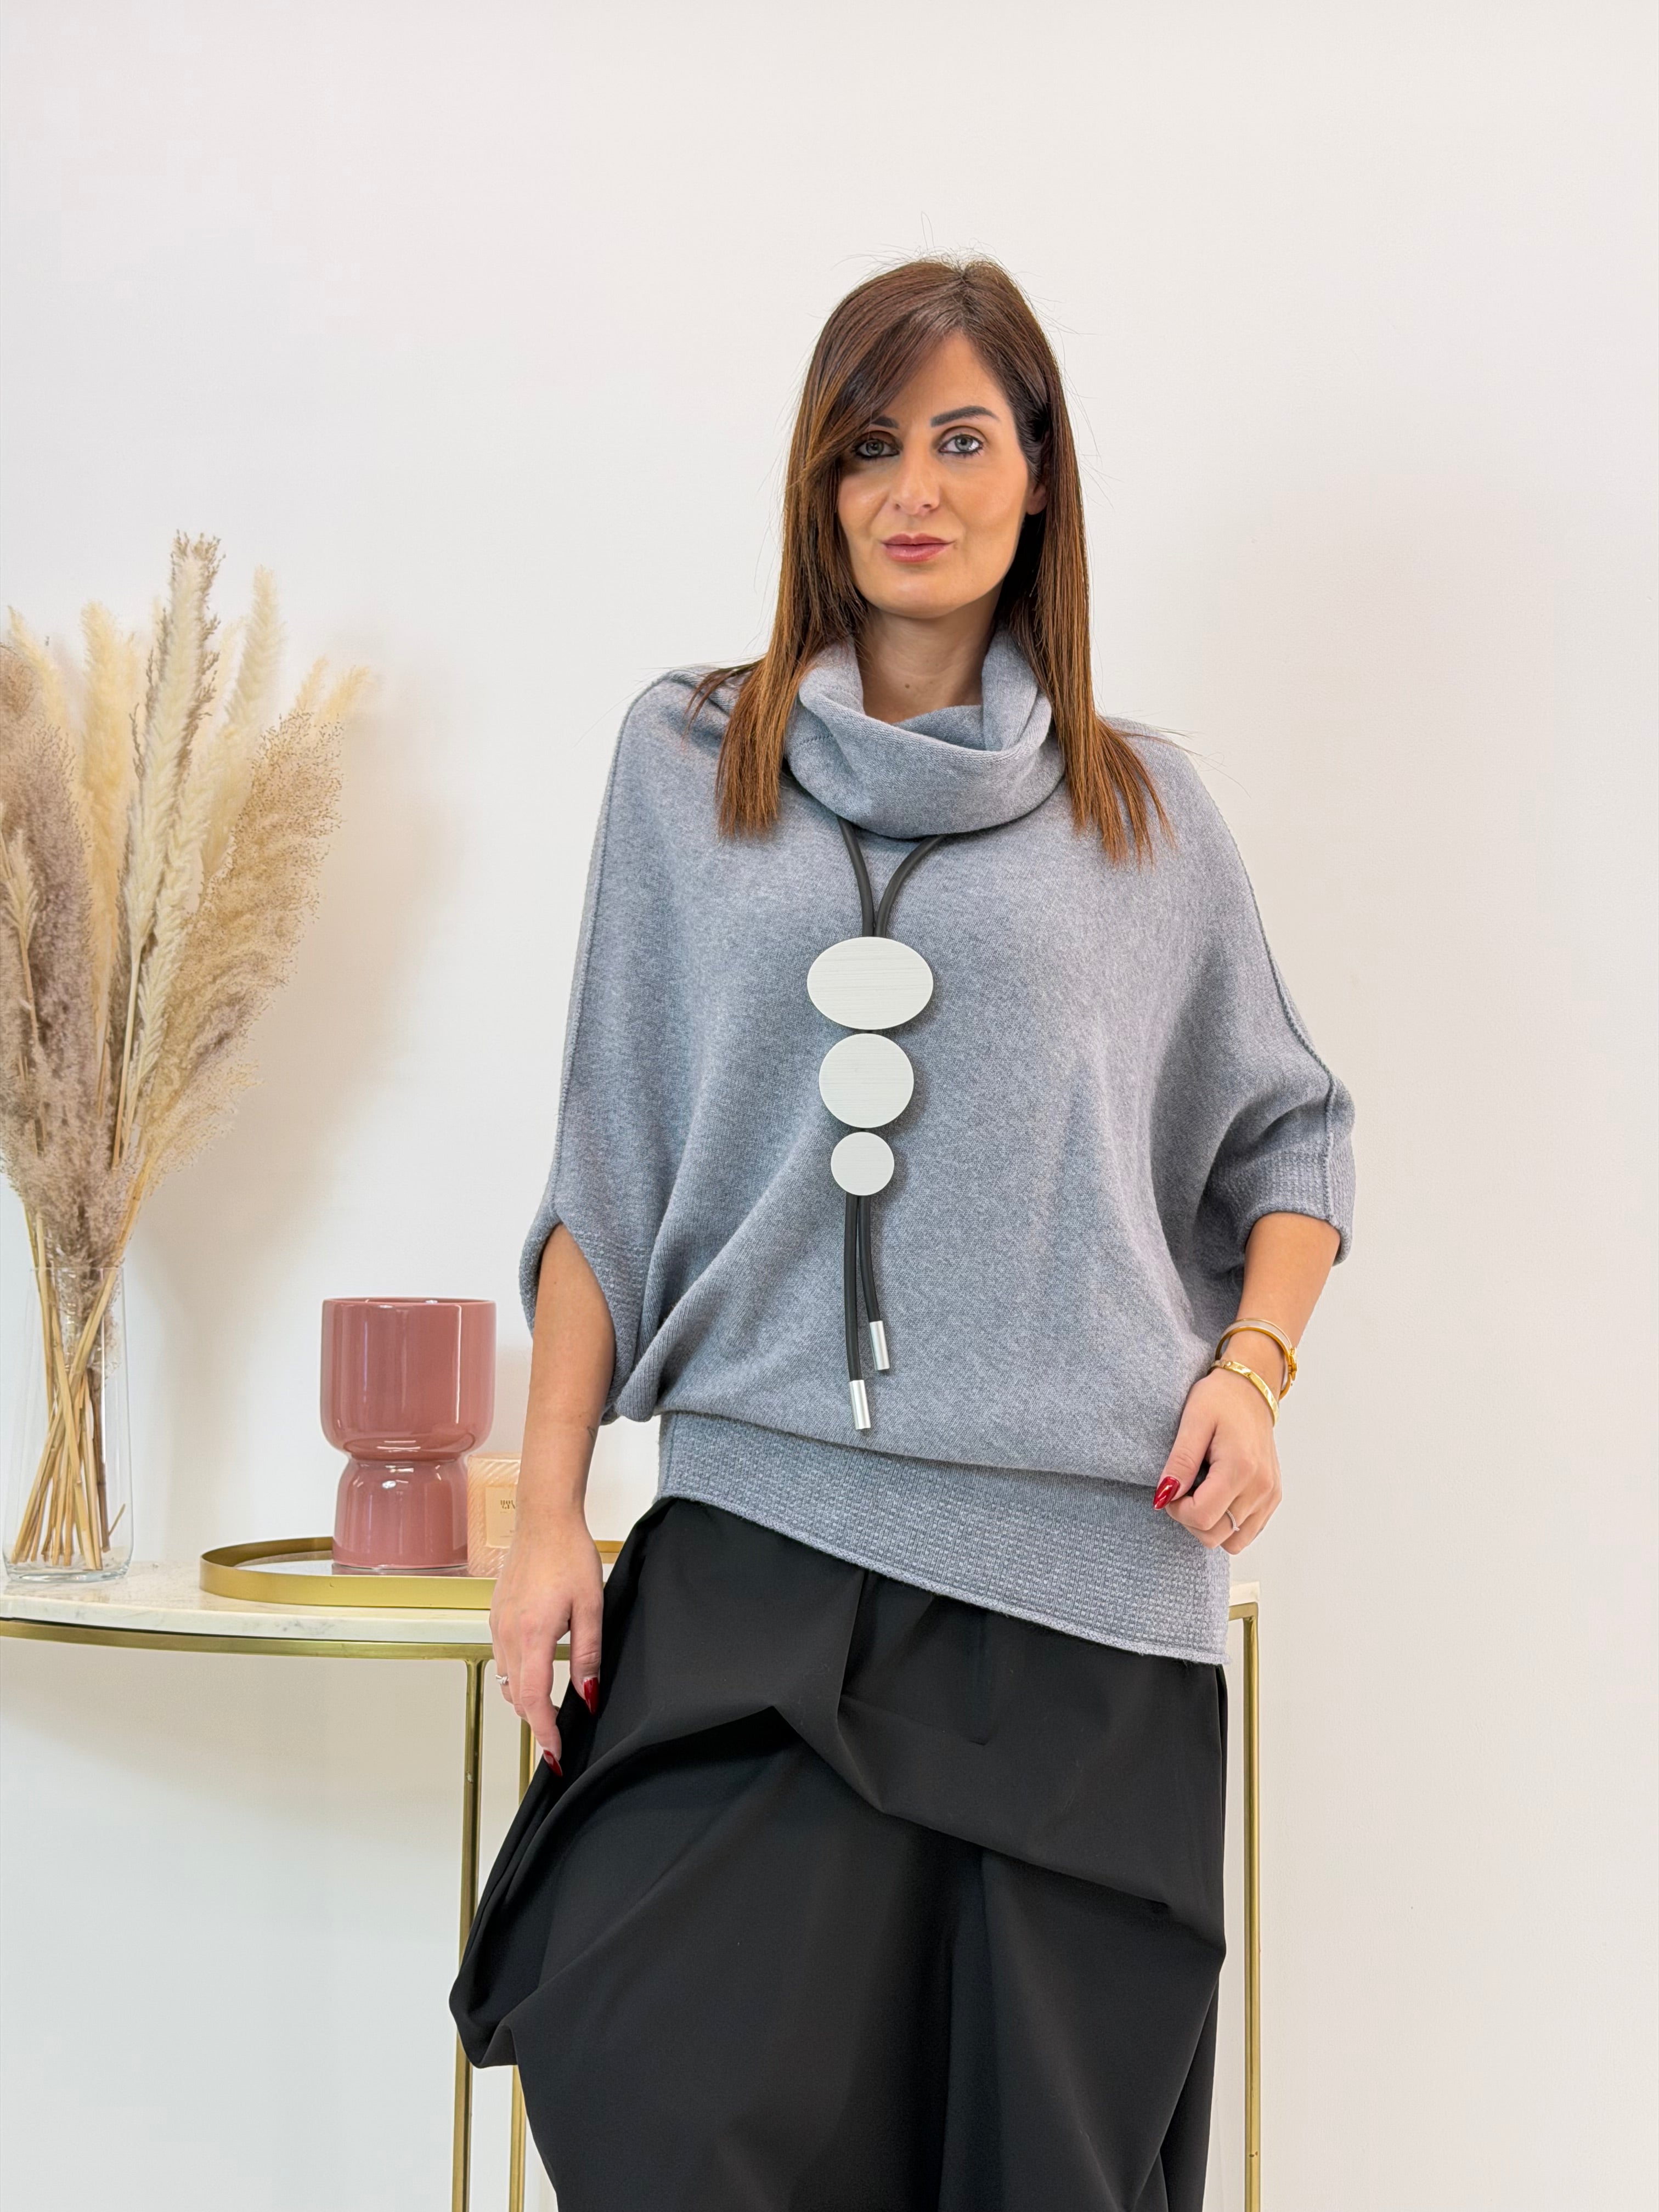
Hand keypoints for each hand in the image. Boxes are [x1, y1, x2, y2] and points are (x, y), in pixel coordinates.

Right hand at [489, 1507, 604, 1771]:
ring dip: (527, 1699)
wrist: (543, 1520)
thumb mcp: (591, 1607)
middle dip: (537, 1721)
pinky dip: (519, 1674)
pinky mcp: (495, 1616)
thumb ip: (588, 1656)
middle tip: (558, 1737)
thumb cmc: (569, 1555)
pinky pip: (503, 1658)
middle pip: (518, 1697)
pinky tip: (538, 1668)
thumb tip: (589, 1696)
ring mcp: (497, 1625)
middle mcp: (507, 1635)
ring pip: (507, 1680)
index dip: (545, 1733)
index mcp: (532, 1636)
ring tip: (550, 1709)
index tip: (554, 1755)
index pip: (535, 1701)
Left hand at [1151, 1364, 1281, 1554]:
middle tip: (1184, 1488)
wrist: (1251, 1390)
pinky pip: (1247, 1531)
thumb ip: (1180, 1462)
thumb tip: (1165, 1496)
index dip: (1177, 1510)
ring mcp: (1270, 1495)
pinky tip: (1219, 1495)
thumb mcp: (1193, 1422)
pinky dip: (1228, 1523)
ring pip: (1232, 1541)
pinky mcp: (1273, 1498)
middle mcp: (1261, 1488)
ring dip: (1210, 1524)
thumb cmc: (1220, 1399)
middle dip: (1190, 1519)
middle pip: (1215, 1535)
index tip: (1171, 1488)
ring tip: (1202, 1491)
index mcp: (1241, 1468)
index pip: (1202, 1517)